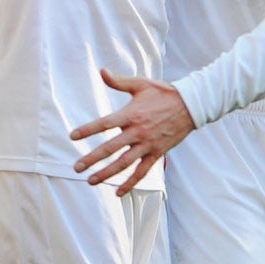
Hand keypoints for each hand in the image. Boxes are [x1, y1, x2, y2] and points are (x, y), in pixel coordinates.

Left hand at [69, 70, 195, 194]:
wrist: (191, 105)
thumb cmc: (164, 93)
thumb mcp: (141, 84)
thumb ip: (119, 81)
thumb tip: (101, 71)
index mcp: (131, 114)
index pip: (104, 123)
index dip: (87, 130)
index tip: (73, 136)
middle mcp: (138, 132)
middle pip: (110, 148)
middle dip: (91, 159)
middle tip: (77, 167)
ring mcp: (148, 145)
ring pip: (124, 163)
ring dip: (107, 173)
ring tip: (91, 181)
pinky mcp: (157, 153)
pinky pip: (142, 171)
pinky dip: (130, 183)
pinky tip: (119, 192)